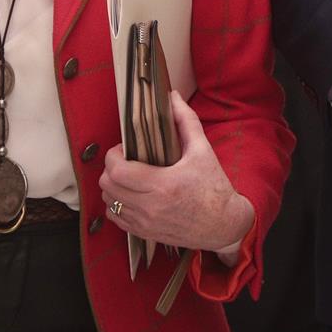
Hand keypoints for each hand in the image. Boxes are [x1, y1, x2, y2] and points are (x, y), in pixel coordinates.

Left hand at [102, 92, 255, 260]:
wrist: (224, 224)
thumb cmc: (214, 187)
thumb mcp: (203, 151)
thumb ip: (186, 121)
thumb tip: (172, 98)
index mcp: (163, 184)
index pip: (118, 171)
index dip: (113, 155)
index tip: (124, 148)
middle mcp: (150, 206)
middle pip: (108, 186)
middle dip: (110, 169)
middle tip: (124, 160)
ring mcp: (145, 223)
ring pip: (109, 203)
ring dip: (112, 187)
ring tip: (128, 177)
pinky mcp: (145, 233)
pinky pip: (116, 219)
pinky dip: (117, 205)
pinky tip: (131, 195)